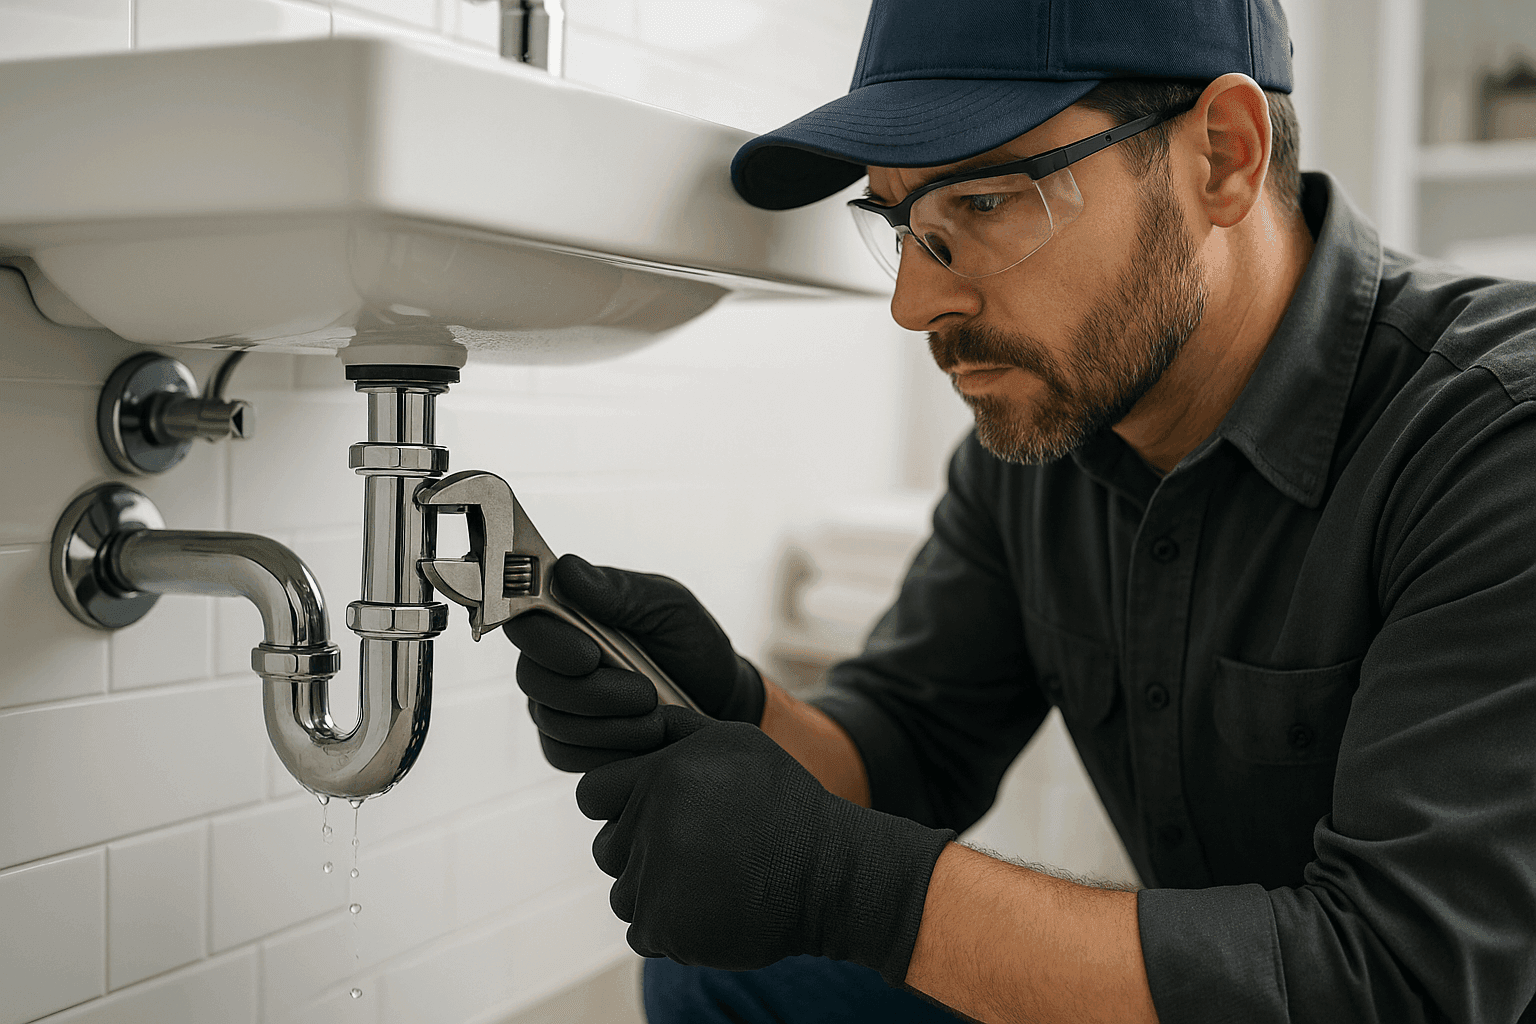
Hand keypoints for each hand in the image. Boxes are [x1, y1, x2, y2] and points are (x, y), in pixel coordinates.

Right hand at [503, 554, 765, 772]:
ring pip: (552, 721)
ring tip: (655, 717)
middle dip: (591, 692)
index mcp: (569, 616)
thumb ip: (619, 591)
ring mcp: (558, 704)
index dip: (546, 643)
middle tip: (643, 693)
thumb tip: (567, 569)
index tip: (589, 656)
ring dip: (609, 724)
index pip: (526, 624)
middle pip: (533, 679)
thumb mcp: (668, 605)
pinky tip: (641, 740)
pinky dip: (606, 752)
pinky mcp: (569, 744)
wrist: (720, 699)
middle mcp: (553, 660)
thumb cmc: (691, 644)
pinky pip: (563, 754)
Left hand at [576, 708, 955, 982]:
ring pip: (624, 892)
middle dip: (640, 852)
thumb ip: (674, 729)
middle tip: (697, 852)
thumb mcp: (736, 741)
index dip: (617, 806)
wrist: (830, 874)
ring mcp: (655, 878)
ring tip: (711, 880)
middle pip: (607, 848)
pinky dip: (674, 928)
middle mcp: (652, 822)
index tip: (655, 816)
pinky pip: (644, 931)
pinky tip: (715, 909)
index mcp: (663, 774)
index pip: (591, 794)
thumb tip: (630, 716)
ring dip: (657, 893)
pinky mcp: (665, 926)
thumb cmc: (783, 803)